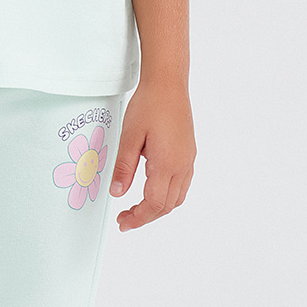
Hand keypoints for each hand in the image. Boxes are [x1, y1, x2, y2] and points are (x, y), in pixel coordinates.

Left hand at [109, 78, 194, 230]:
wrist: (168, 84)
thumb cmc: (148, 105)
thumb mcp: (129, 136)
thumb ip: (123, 167)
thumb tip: (117, 193)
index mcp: (167, 164)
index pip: (155, 204)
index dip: (138, 218)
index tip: (123, 222)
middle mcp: (182, 166)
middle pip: (167, 205)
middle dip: (146, 216)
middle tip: (125, 219)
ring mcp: (188, 160)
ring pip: (177, 198)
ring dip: (158, 208)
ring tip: (137, 209)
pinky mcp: (189, 154)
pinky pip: (182, 185)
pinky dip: (168, 196)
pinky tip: (152, 191)